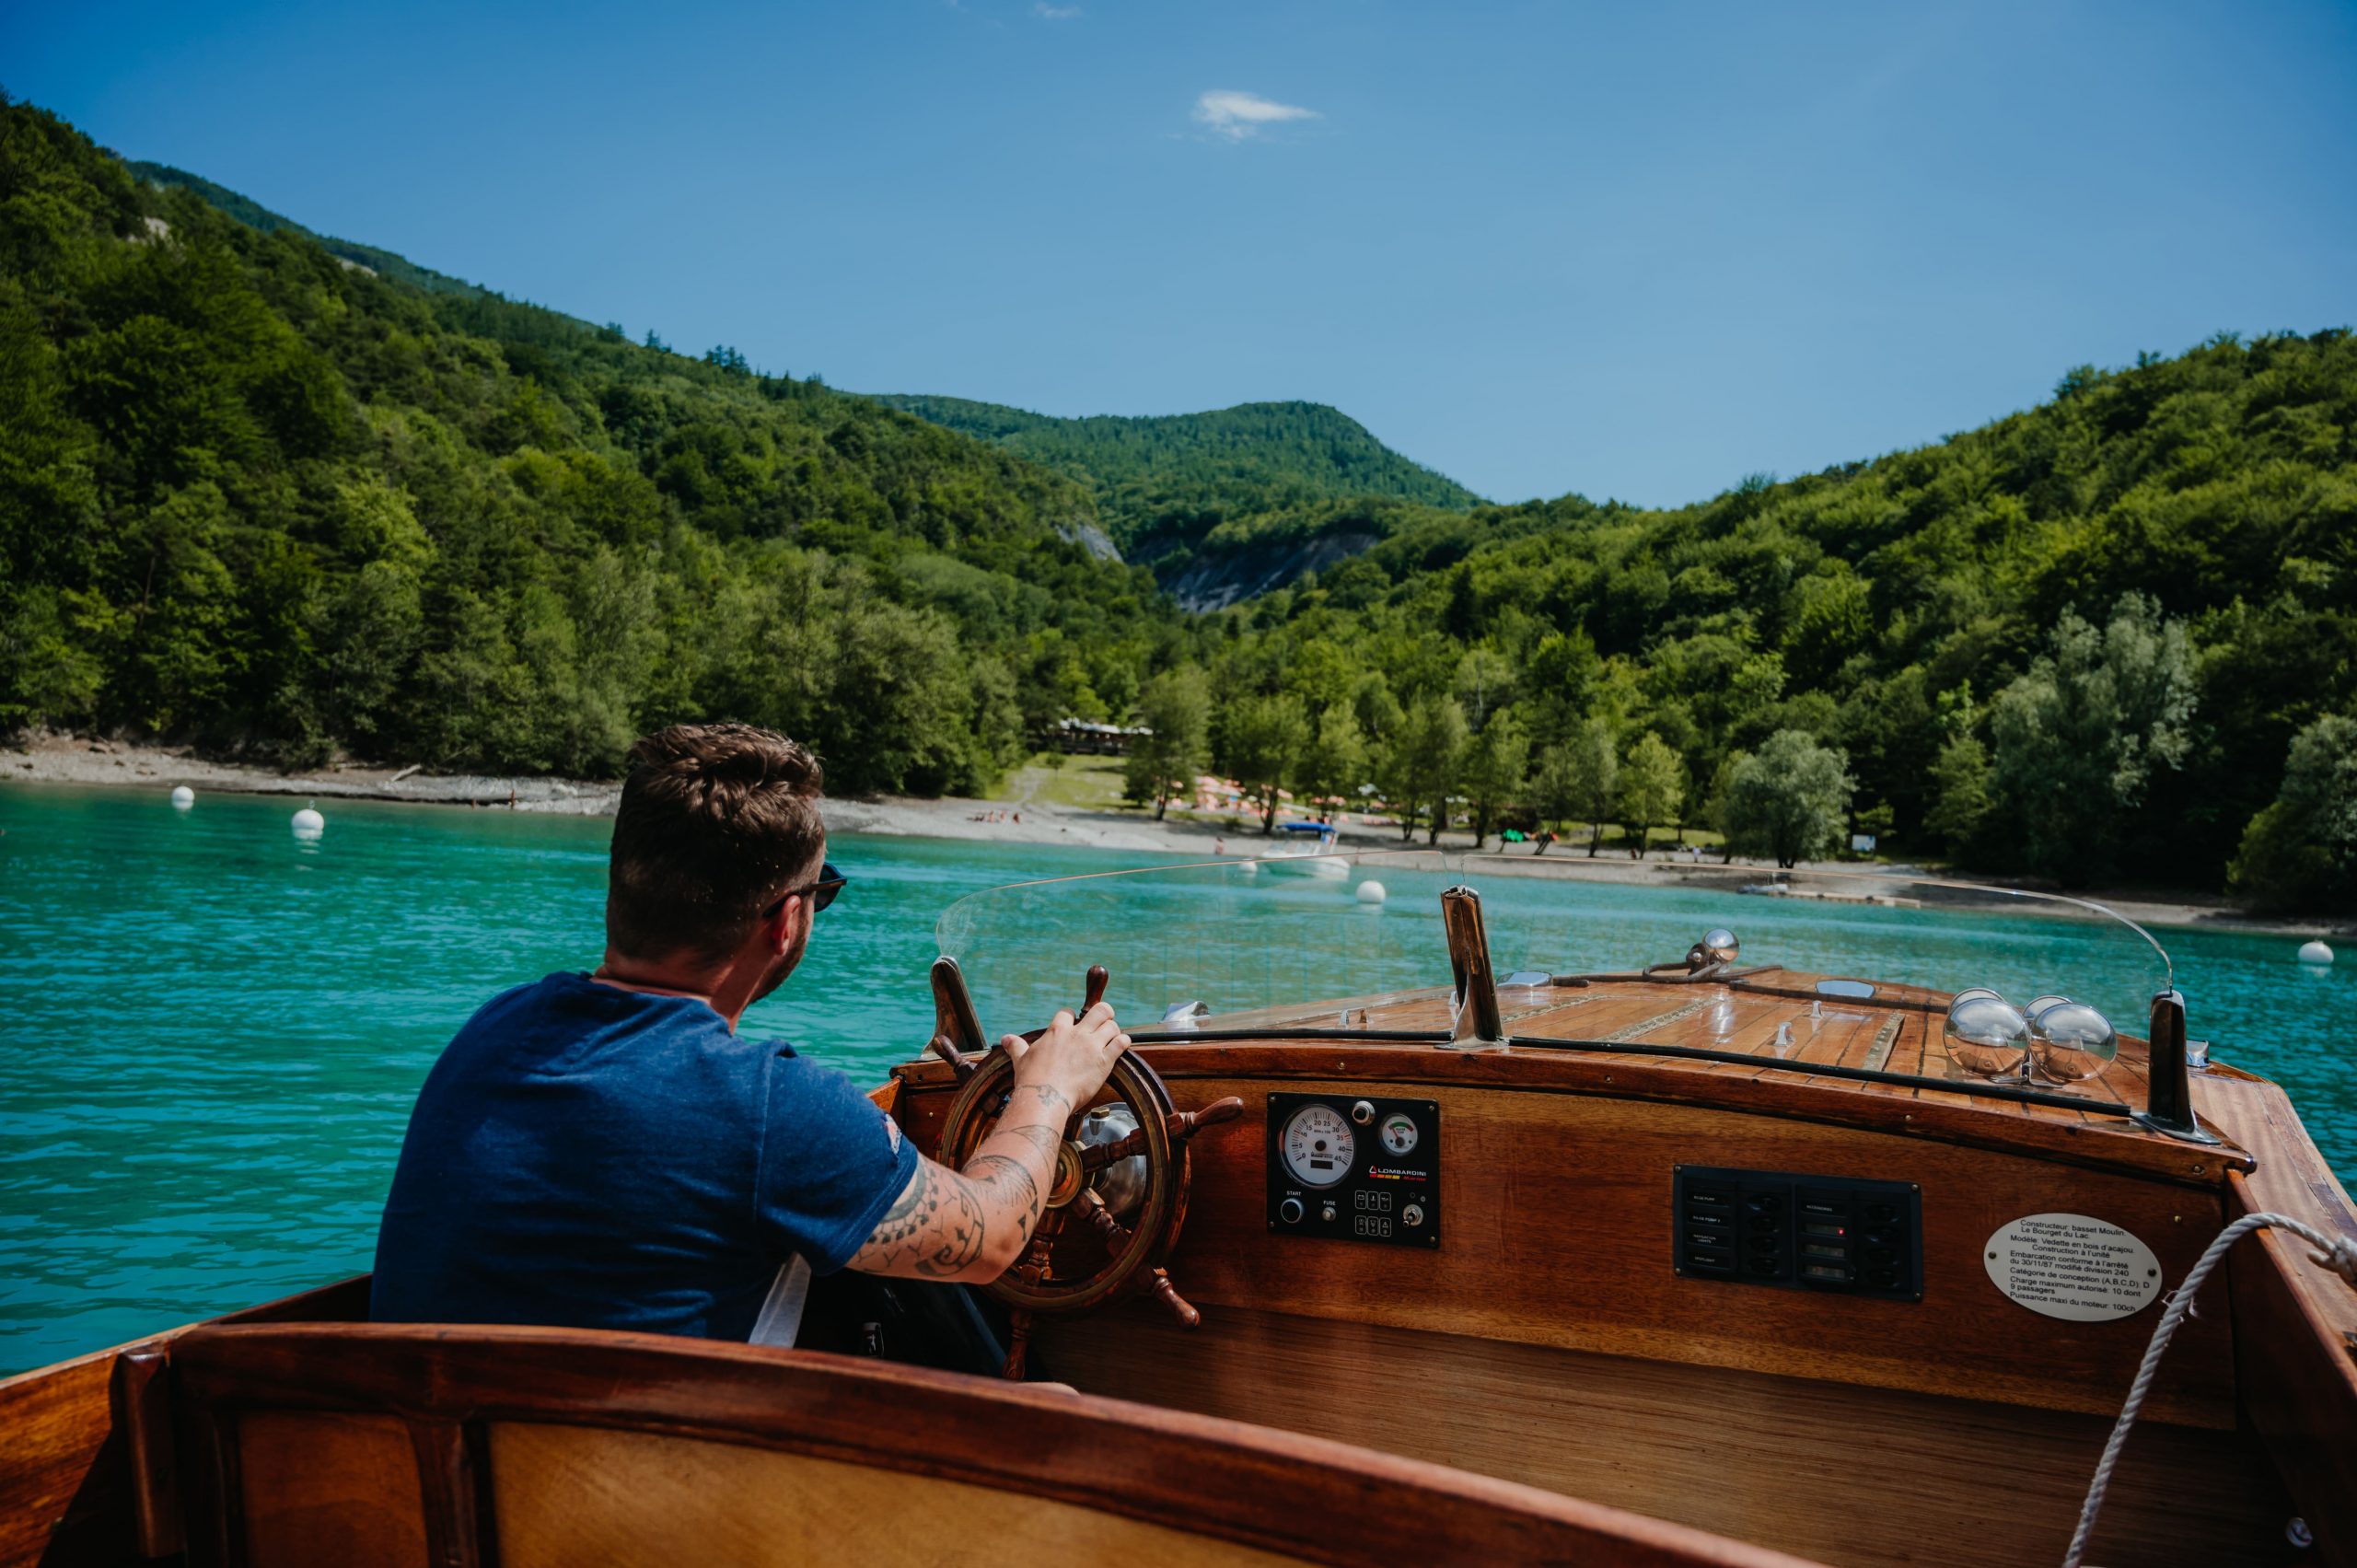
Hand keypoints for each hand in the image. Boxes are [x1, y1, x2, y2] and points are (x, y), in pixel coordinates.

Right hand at [1003, 1001, 1128, 1118]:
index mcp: (1057, 1031)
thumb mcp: (1021, 1060)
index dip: (1072, 1018)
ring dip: (1113, 1030)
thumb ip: (1016, 1047)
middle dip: (1104, 1013)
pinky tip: (1121, 1045)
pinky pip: (1121, 1043)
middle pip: (1100, 1010)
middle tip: (1104, 1021)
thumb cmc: (1032, 1080)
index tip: (1073, 1024)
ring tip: (1112, 1036)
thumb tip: (1005, 1039)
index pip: (1067, 1013)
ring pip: (1112, 1025)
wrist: (1045, 1098)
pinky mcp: (1105, 1060)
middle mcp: (1077, 1034)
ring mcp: (1092, 1046)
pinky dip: (1123, 1042)